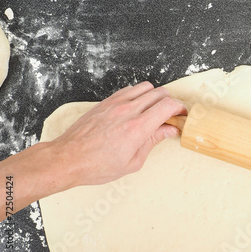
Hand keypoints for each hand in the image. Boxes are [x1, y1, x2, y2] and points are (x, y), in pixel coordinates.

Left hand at [50, 82, 186, 186]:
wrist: (69, 158)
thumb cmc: (97, 165)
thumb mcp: (133, 161)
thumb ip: (153, 141)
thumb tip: (169, 130)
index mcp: (138, 128)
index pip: (168, 105)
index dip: (180, 108)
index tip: (181, 115)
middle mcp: (128, 111)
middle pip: (160, 93)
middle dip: (170, 102)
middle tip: (170, 114)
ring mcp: (116, 104)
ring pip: (146, 87)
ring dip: (155, 96)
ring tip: (153, 110)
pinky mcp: (106, 102)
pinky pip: (129, 89)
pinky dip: (138, 95)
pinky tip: (137, 108)